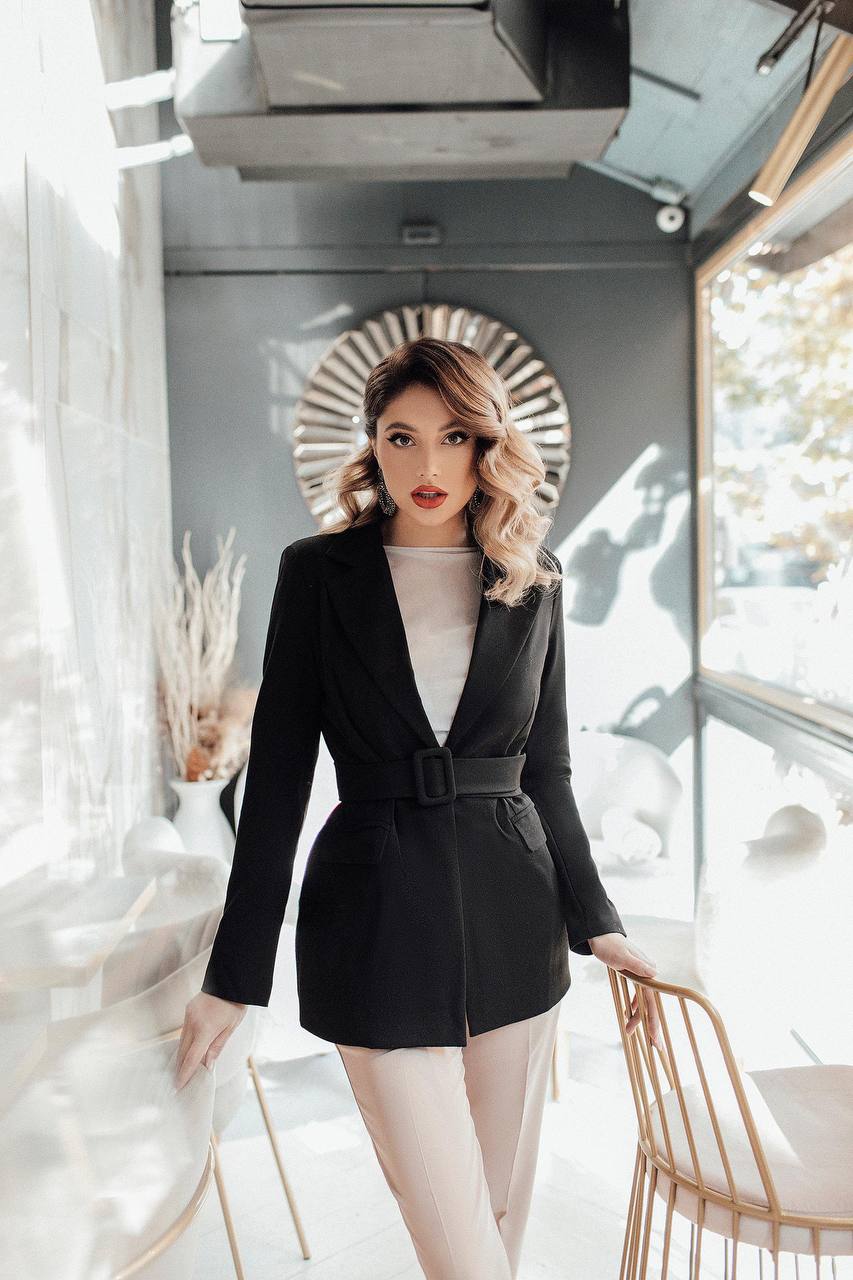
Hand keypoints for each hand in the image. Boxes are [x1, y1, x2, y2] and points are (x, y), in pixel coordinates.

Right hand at [175, 991, 247, 1089]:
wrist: (230, 980)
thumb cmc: (235, 1004)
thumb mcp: (230, 1028)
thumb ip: (217, 1048)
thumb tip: (207, 1068)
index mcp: (206, 1029)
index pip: (192, 1058)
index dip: (184, 1074)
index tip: (178, 1087)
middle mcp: (193, 1023)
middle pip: (183, 1052)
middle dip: (180, 1069)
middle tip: (178, 1085)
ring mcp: (188, 1016)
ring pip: (181, 1042)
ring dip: (181, 1057)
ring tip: (182, 1072)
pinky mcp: (187, 1010)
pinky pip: (184, 1032)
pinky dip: (185, 1044)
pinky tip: (187, 1052)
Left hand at [587, 932, 663, 1050]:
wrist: (600, 934)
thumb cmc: (609, 945)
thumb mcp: (621, 956)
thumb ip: (637, 965)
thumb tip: (654, 972)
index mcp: (646, 972)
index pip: (652, 1001)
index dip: (654, 1021)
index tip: (655, 1038)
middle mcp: (647, 974)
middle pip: (650, 1004)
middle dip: (651, 1025)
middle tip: (654, 1046)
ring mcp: (640, 975)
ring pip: (643, 1002)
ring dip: (638, 1017)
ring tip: (630, 1032)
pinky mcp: (633, 975)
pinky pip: (637, 995)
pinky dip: (634, 1006)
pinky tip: (630, 1015)